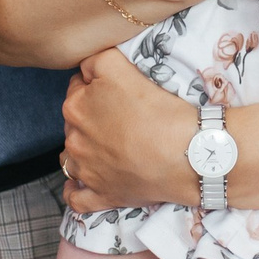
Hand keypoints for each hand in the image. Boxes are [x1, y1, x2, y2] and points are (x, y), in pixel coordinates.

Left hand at [60, 50, 197, 212]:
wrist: (187, 155)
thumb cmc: (161, 112)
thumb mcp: (122, 70)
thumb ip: (97, 60)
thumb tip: (86, 67)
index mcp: (76, 107)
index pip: (76, 87)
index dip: (96, 87)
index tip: (116, 93)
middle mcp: (74, 139)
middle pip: (75, 122)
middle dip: (91, 119)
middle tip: (121, 118)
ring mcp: (85, 170)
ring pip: (71, 157)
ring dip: (83, 152)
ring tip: (110, 148)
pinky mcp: (100, 195)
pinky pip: (76, 197)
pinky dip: (77, 190)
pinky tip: (85, 184)